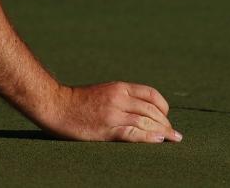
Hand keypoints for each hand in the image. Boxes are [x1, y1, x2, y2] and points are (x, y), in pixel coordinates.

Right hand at [36, 82, 181, 143]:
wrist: (56, 105)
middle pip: (152, 110)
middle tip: (173, 134)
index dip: (163, 107)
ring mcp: (113, 114)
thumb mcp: (103, 92)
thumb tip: (140, 110)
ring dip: (162, 132)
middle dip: (166, 123)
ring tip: (172, 140)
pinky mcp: (107, 129)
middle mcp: (119, 98)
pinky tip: (158, 141)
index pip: (151, 94)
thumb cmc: (78, 101)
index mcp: (119, 87)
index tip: (166, 117)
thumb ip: (121, 98)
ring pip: (146, 122)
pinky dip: (149, 137)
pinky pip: (134, 134)